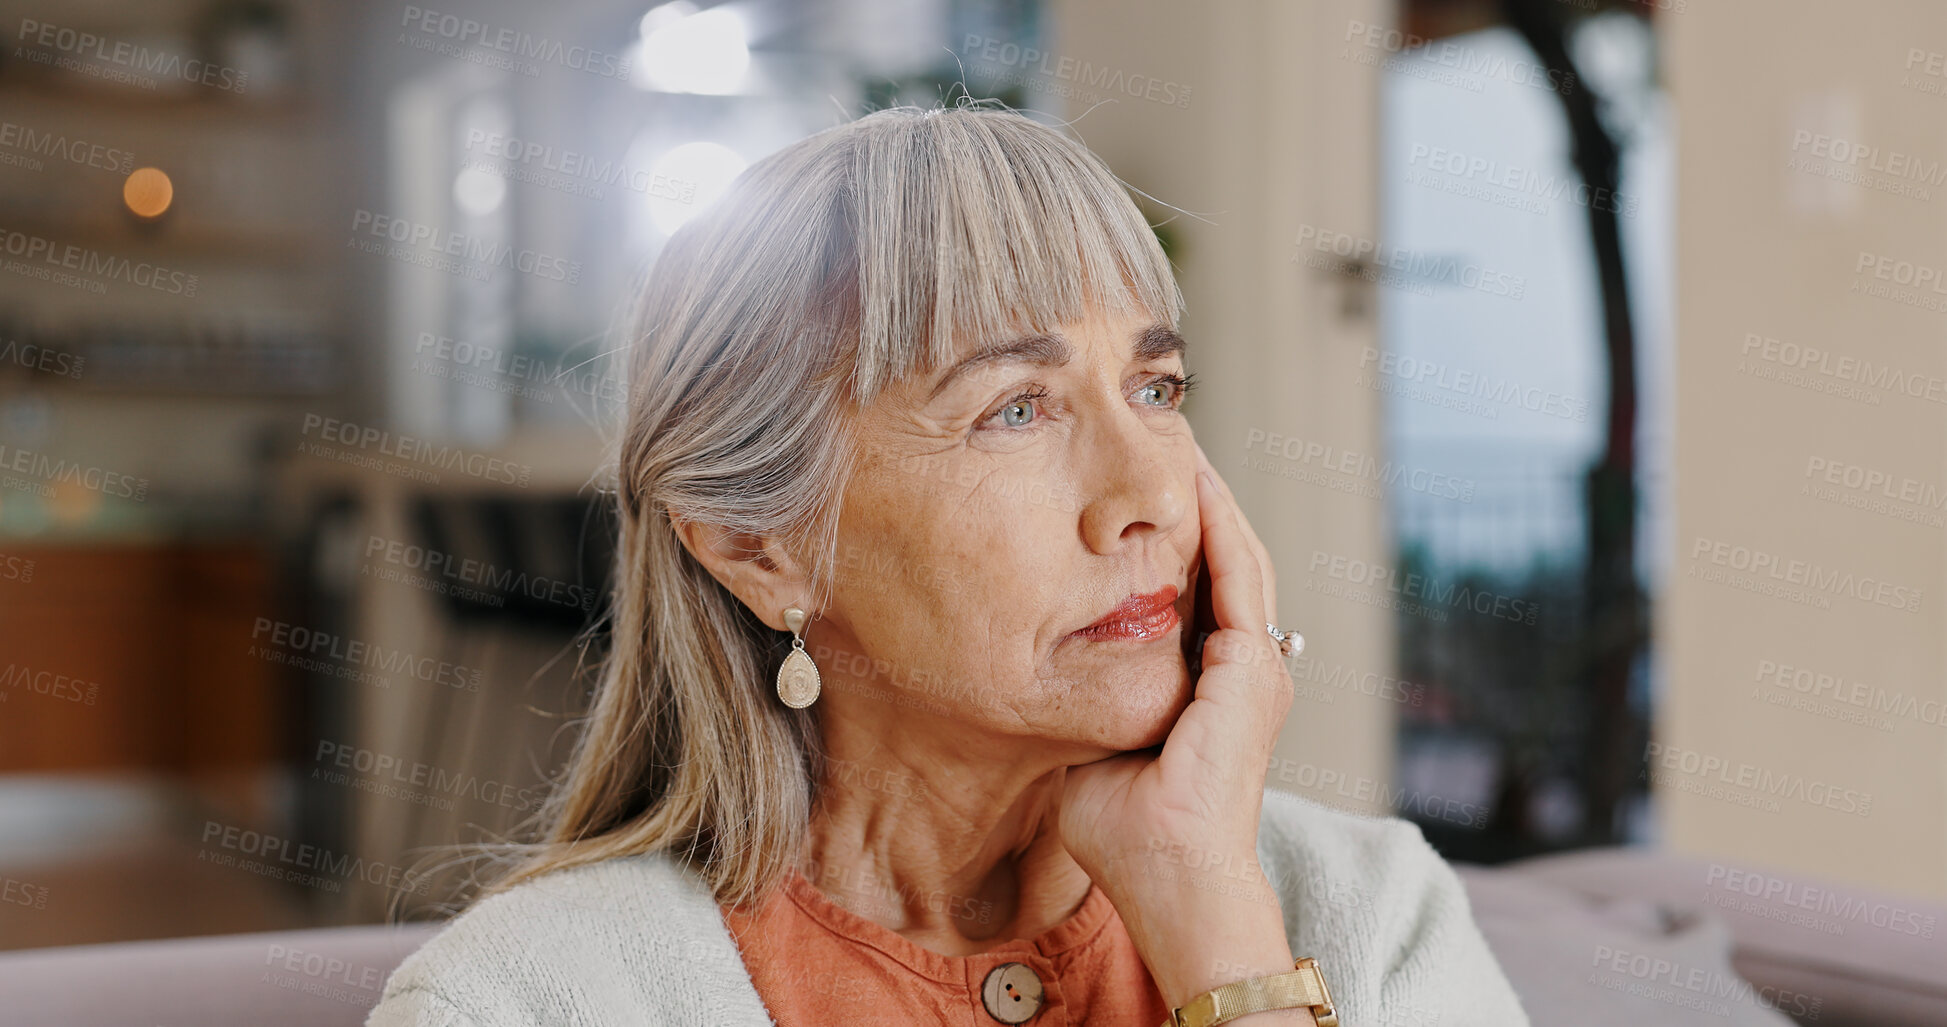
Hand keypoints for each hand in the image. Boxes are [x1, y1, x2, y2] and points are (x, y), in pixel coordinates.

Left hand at [1057, 442, 1300, 1012]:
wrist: (1169, 878)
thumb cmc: (1126, 833)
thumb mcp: (1094, 748)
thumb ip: (1082, 702)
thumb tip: (1037, 672)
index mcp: (1210, 689)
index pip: (1194, 594)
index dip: (1171, 541)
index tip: (1137, 496)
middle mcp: (1243, 672)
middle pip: (1223, 564)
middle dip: (1199, 504)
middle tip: (1170, 441)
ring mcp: (1255, 670)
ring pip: (1238, 558)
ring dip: (1213, 500)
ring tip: (1185, 444)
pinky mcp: (1251, 671)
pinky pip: (1237, 576)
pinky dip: (1219, 524)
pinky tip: (1196, 480)